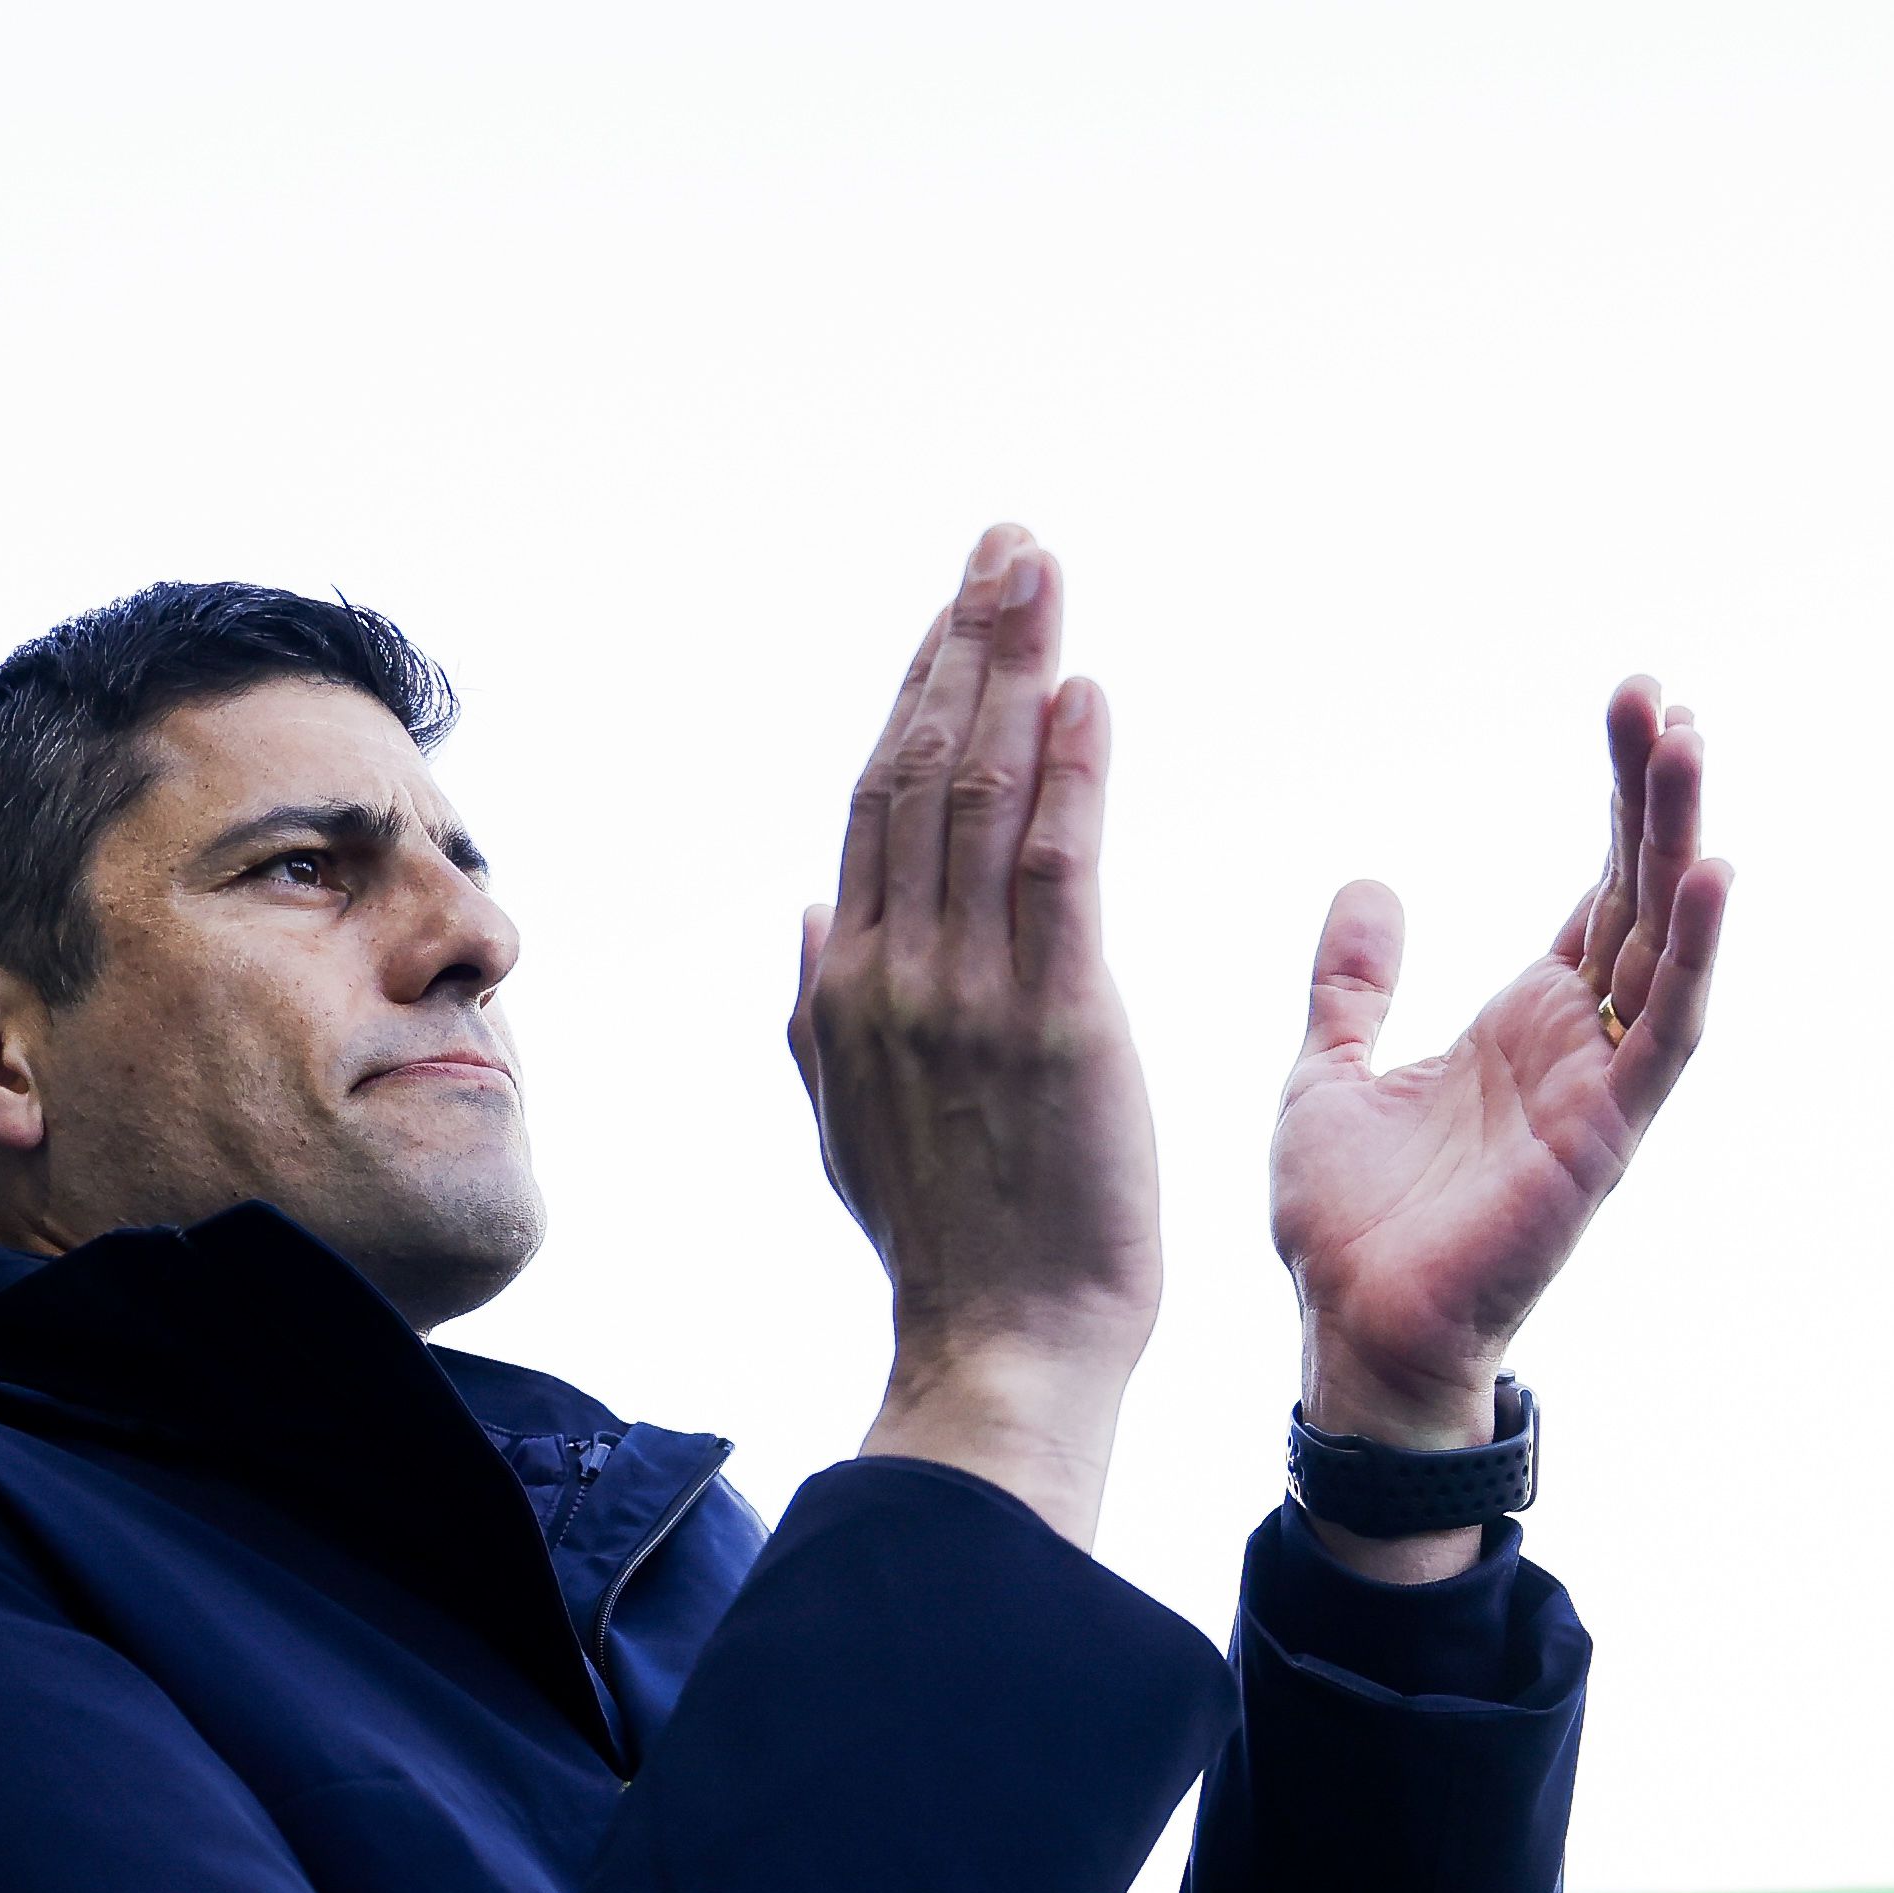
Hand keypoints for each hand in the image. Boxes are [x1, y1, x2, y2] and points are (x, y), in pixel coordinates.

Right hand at [790, 527, 1162, 1545]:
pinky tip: (1083, 694)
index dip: (920, 690)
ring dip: (1012, 672)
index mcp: (848, 985)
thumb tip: (810, 909)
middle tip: (1009, 543)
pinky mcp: (1056, 1029)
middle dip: (965, 643)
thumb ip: (819, 1013)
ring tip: (1040, 574)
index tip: (961, 601)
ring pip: (980, 801)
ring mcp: (968, 999)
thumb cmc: (953, 1244)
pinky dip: (1067, 778)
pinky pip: (1056, 877)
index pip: (880, 803)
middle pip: (922, 772)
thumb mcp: (853, 1123)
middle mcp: (892, 973)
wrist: (1004, 1348)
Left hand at [1268, 677, 1729, 1570]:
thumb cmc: (1348, 1226)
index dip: (1616, 799)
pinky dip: (1693, 953)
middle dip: (1652, 792)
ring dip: (1681, 842)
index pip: (1595, 885)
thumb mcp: (1329, 1070)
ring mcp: (1602, 1086)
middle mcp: (1578, 1043)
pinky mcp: (1607, 1135)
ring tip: (1689, 739)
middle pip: (1637, 892)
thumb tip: (1370, 885)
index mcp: (1525, 1022)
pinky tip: (1713, 870)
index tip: (1629, 701)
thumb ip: (1357, 982)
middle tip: (1659, 694)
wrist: (1349, 1332)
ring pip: (1663, 941)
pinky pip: (1666, 1032)